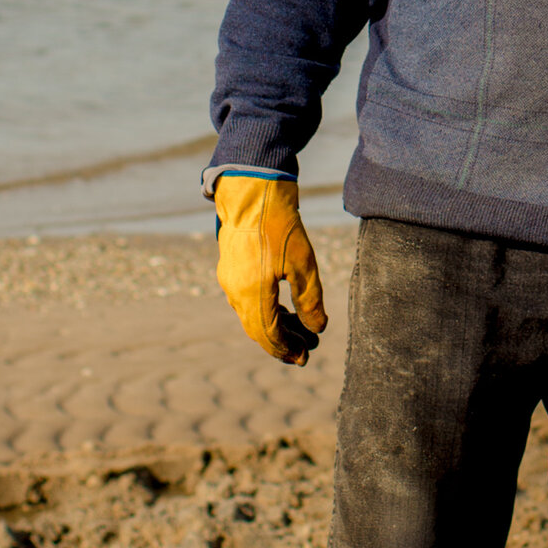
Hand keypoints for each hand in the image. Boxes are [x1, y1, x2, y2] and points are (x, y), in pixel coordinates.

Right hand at [213, 175, 327, 362]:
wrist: (252, 189)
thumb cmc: (280, 224)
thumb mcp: (303, 263)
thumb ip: (309, 300)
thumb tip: (317, 329)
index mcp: (251, 294)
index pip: (268, 335)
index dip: (286, 350)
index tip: (304, 358)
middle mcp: (235, 290)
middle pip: (257, 329)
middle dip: (282, 343)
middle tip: (306, 351)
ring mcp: (229, 278)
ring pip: (251, 315)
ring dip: (275, 326)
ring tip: (301, 330)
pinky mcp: (231, 267)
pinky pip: (247, 300)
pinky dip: (265, 310)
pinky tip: (283, 310)